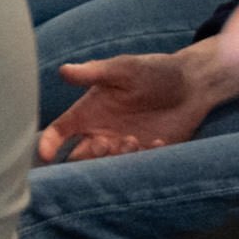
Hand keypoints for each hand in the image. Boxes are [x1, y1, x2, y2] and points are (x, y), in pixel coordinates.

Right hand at [40, 48, 227, 162]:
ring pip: (105, 167)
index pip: (59, 132)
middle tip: (105, 143)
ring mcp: (122, 148)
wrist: (192, 85)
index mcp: (88, 112)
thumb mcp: (123, 69)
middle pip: (78, 158)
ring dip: (115, 160)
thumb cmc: (153, 71)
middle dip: (86, 157)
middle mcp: (100, 133)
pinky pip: (136, 170)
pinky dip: (144, 160)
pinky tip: (159, 142)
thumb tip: (63, 70)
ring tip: (134, 141)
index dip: (48, 144)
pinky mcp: (145, 158)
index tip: (46, 154)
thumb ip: (94, 73)